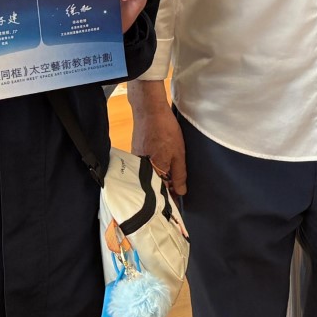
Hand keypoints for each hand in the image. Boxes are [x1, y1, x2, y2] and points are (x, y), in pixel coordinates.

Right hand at [128, 80, 187, 195]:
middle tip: (177, 192)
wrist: (149, 110)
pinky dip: (155, 169)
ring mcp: (136, 162)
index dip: (170, 200)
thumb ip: (179, 174)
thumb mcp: (178, 153)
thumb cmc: (165, 130)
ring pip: (150, 176)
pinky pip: (146, 167)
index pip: (161, 193)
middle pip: (154, 186)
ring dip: (161, 179)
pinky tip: (164, 165)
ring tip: (173, 180)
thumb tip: (181, 192)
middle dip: (165, 190)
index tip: (177, 206)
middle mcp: (141, 170)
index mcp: (152, 172)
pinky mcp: (135, 154)